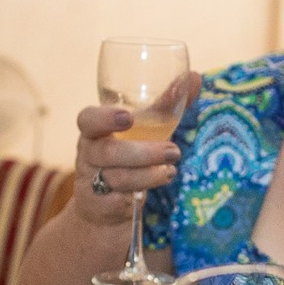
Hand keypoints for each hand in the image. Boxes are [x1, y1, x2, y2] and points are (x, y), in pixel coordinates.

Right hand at [70, 74, 198, 228]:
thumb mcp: (145, 130)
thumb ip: (167, 104)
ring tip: (171, 168)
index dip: (104, 118)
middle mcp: (89, 155)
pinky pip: (122, 199)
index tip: (128, 117)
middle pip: (108, 152)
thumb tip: (196, 76)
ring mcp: (92, 182)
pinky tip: (162, 179)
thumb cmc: (128, 157)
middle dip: (143, 152)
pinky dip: (145, 190)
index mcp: (95, 132)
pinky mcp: (102, 206)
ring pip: (119, 177)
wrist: (104, 207)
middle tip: (174, 151)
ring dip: (150, 173)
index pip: (87, 120)